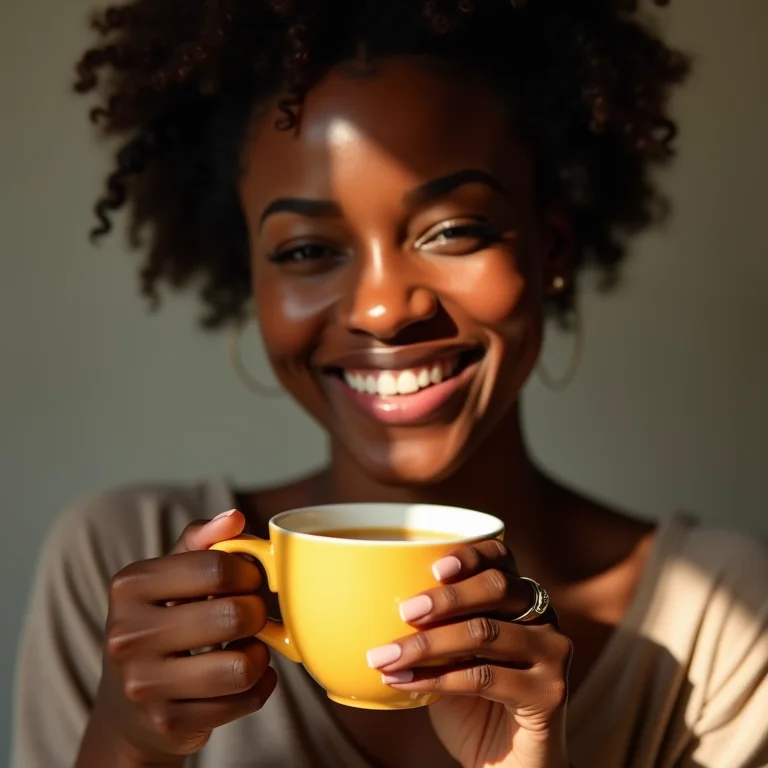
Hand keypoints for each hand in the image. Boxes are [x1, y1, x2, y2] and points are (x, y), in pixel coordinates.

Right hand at [85, 511, 276, 764]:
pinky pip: (246, 701)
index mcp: (129, 586)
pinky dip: (259, 686)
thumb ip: (202, 540)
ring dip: (260, 655)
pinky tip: (244, 678)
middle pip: (235, 615)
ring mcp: (145, 686)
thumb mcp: (170, 574)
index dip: (247, 572)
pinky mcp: (169, 724)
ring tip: (247, 646)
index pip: (216, 567)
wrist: (129, 705)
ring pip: (243, 666)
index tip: (247, 579)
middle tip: (250, 614)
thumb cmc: (162, 621)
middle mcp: (128, 636)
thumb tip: (234, 518)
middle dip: (256, 613)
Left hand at [366, 540, 571, 767]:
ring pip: (484, 632)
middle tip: (404, 611)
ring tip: (385, 655)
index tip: (433, 567)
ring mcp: (552, 654)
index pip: (502, 558)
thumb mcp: (451, 656)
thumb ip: (437, 626)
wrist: (506, 766)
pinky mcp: (550, 693)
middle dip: (446, 597)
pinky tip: (402, 682)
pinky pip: (484, 678)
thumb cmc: (471, 704)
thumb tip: (378, 603)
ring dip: (428, 643)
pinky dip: (436, 679)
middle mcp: (543, 618)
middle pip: (497, 588)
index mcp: (520, 598)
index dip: (471, 555)